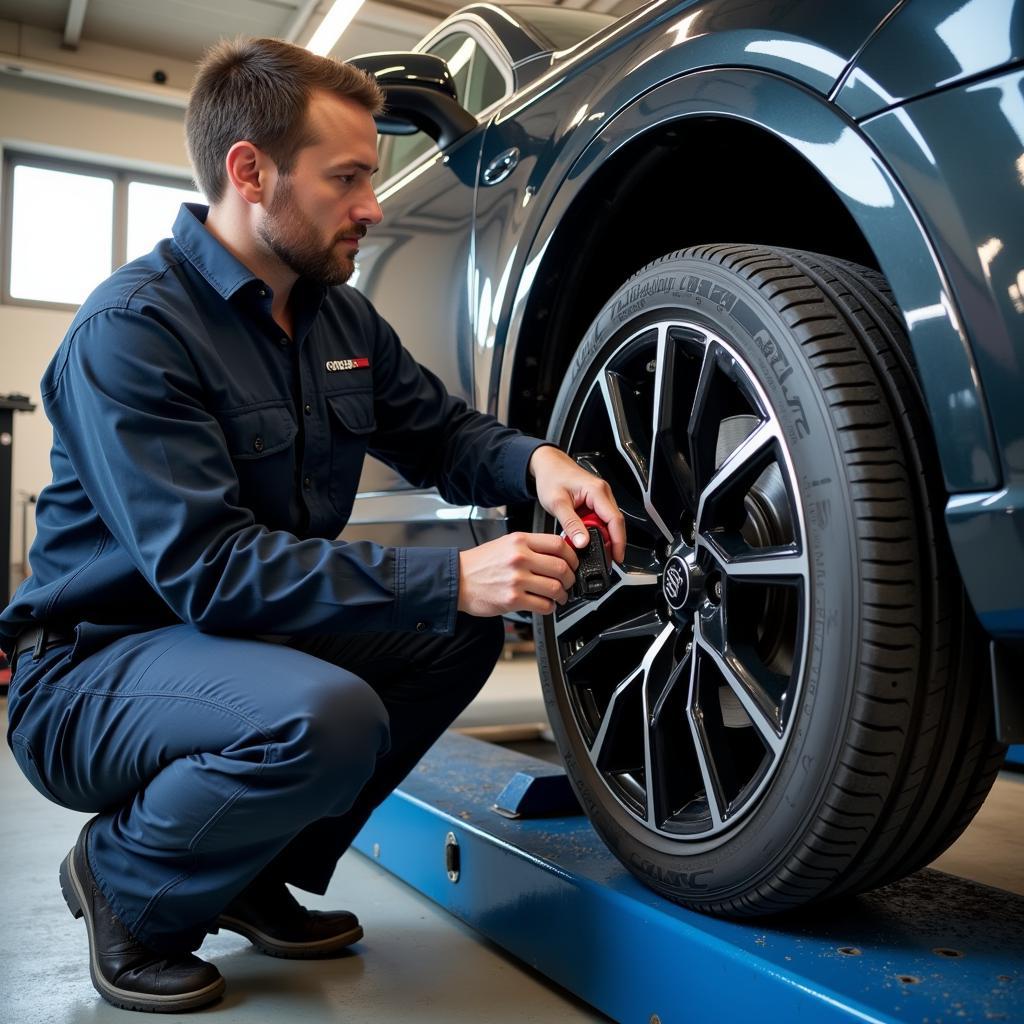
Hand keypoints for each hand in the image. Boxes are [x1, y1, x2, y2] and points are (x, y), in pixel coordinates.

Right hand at [457, 533, 578, 615]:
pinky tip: (546, 605)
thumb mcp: (506, 544)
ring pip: (555, 588)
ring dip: (562, 595)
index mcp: (520, 541)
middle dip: (570, 578)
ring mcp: (516, 579)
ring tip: (559, 596)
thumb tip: (558, 554)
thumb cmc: (480, 563)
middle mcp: (519, 558)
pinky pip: (543, 605)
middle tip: (568, 582)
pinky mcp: (513, 599)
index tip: (573, 562)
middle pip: (561, 567)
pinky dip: (549, 607)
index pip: (559, 544)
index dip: (572, 555)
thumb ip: (531, 546)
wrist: (457, 579)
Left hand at [528, 445, 625, 562]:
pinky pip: (600, 520)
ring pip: (608, 523)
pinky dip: (595, 530)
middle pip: (614, 523)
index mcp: (597, 491)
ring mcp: (600, 497)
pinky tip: (586, 537)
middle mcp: (603, 493)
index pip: (615, 520)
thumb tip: (582, 543)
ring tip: (589, 548)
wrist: (546, 465)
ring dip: (601, 536)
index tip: (617, 557)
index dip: (618, 541)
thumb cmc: (551, 477)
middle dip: (610, 542)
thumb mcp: (557, 504)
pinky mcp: (595, 501)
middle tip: (601, 557)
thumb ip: (571, 524)